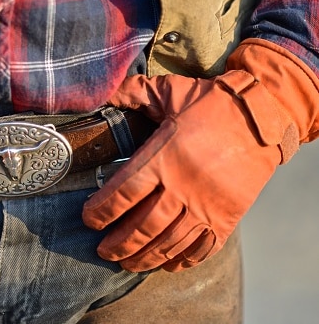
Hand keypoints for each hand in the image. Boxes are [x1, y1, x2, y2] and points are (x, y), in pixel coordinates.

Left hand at [83, 39, 318, 271]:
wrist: (266, 115)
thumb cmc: (213, 103)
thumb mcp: (170, 91)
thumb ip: (133, 92)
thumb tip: (102, 90)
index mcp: (164, 157)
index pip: (123, 193)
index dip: (101, 211)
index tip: (88, 220)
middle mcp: (183, 187)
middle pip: (143, 227)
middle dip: (118, 243)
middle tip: (103, 251)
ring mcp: (207, 206)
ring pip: (169, 242)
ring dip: (144, 257)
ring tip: (126, 263)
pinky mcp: (228, 216)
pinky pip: (202, 247)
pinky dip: (183, 260)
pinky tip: (167, 264)